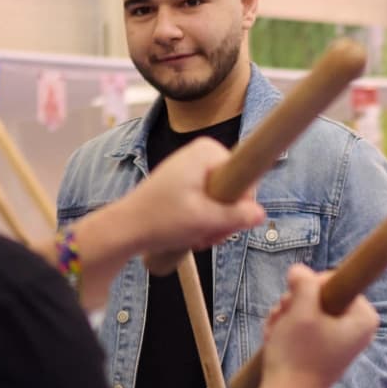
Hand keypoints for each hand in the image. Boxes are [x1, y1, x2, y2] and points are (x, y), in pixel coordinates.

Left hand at [132, 137, 264, 273]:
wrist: (125, 229)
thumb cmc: (160, 220)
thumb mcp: (205, 220)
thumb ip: (238, 216)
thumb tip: (261, 214)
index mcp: (207, 151)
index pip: (247, 177)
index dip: (241, 204)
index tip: (222, 220)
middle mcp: (202, 153)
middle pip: (236, 190)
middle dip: (226, 217)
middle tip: (208, 234)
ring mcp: (192, 168)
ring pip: (224, 200)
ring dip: (215, 223)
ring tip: (197, 235)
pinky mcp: (185, 183)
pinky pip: (209, 202)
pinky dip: (205, 220)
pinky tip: (192, 233)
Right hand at [258, 266, 377, 387]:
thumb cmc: (297, 355)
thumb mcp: (300, 310)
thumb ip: (304, 283)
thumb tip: (299, 271)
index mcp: (365, 318)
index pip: (336, 281)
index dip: (310, 286)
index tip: (294, 301)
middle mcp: (358, 330)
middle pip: (320, 297)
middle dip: (294, 304)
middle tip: (281, 316)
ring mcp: (341, 343)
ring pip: (308, 312)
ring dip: (286, 316)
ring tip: (275, 331)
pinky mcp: (324, 353)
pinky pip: (304, 329)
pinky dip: (287, 330)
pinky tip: (274, 338)